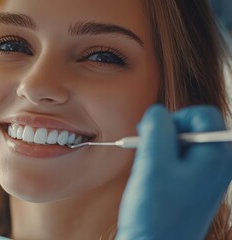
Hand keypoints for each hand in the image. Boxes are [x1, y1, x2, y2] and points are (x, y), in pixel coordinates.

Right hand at [116, 105, 231, 238]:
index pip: (203, 114)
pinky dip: (162, 161)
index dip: (176, 118)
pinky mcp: (195, 185)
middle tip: (149, 152)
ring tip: (150, 169)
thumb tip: (157, 111)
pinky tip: (153, 178)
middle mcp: (219, 165)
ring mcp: (208, 176)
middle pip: (193, 127)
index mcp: (218, 157)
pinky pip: (180, 160)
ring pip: (183, 143)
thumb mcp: (153, 163)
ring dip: (161, 148)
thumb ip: (156, 129)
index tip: (156, 136)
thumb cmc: (155, 214)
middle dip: (167, 134)